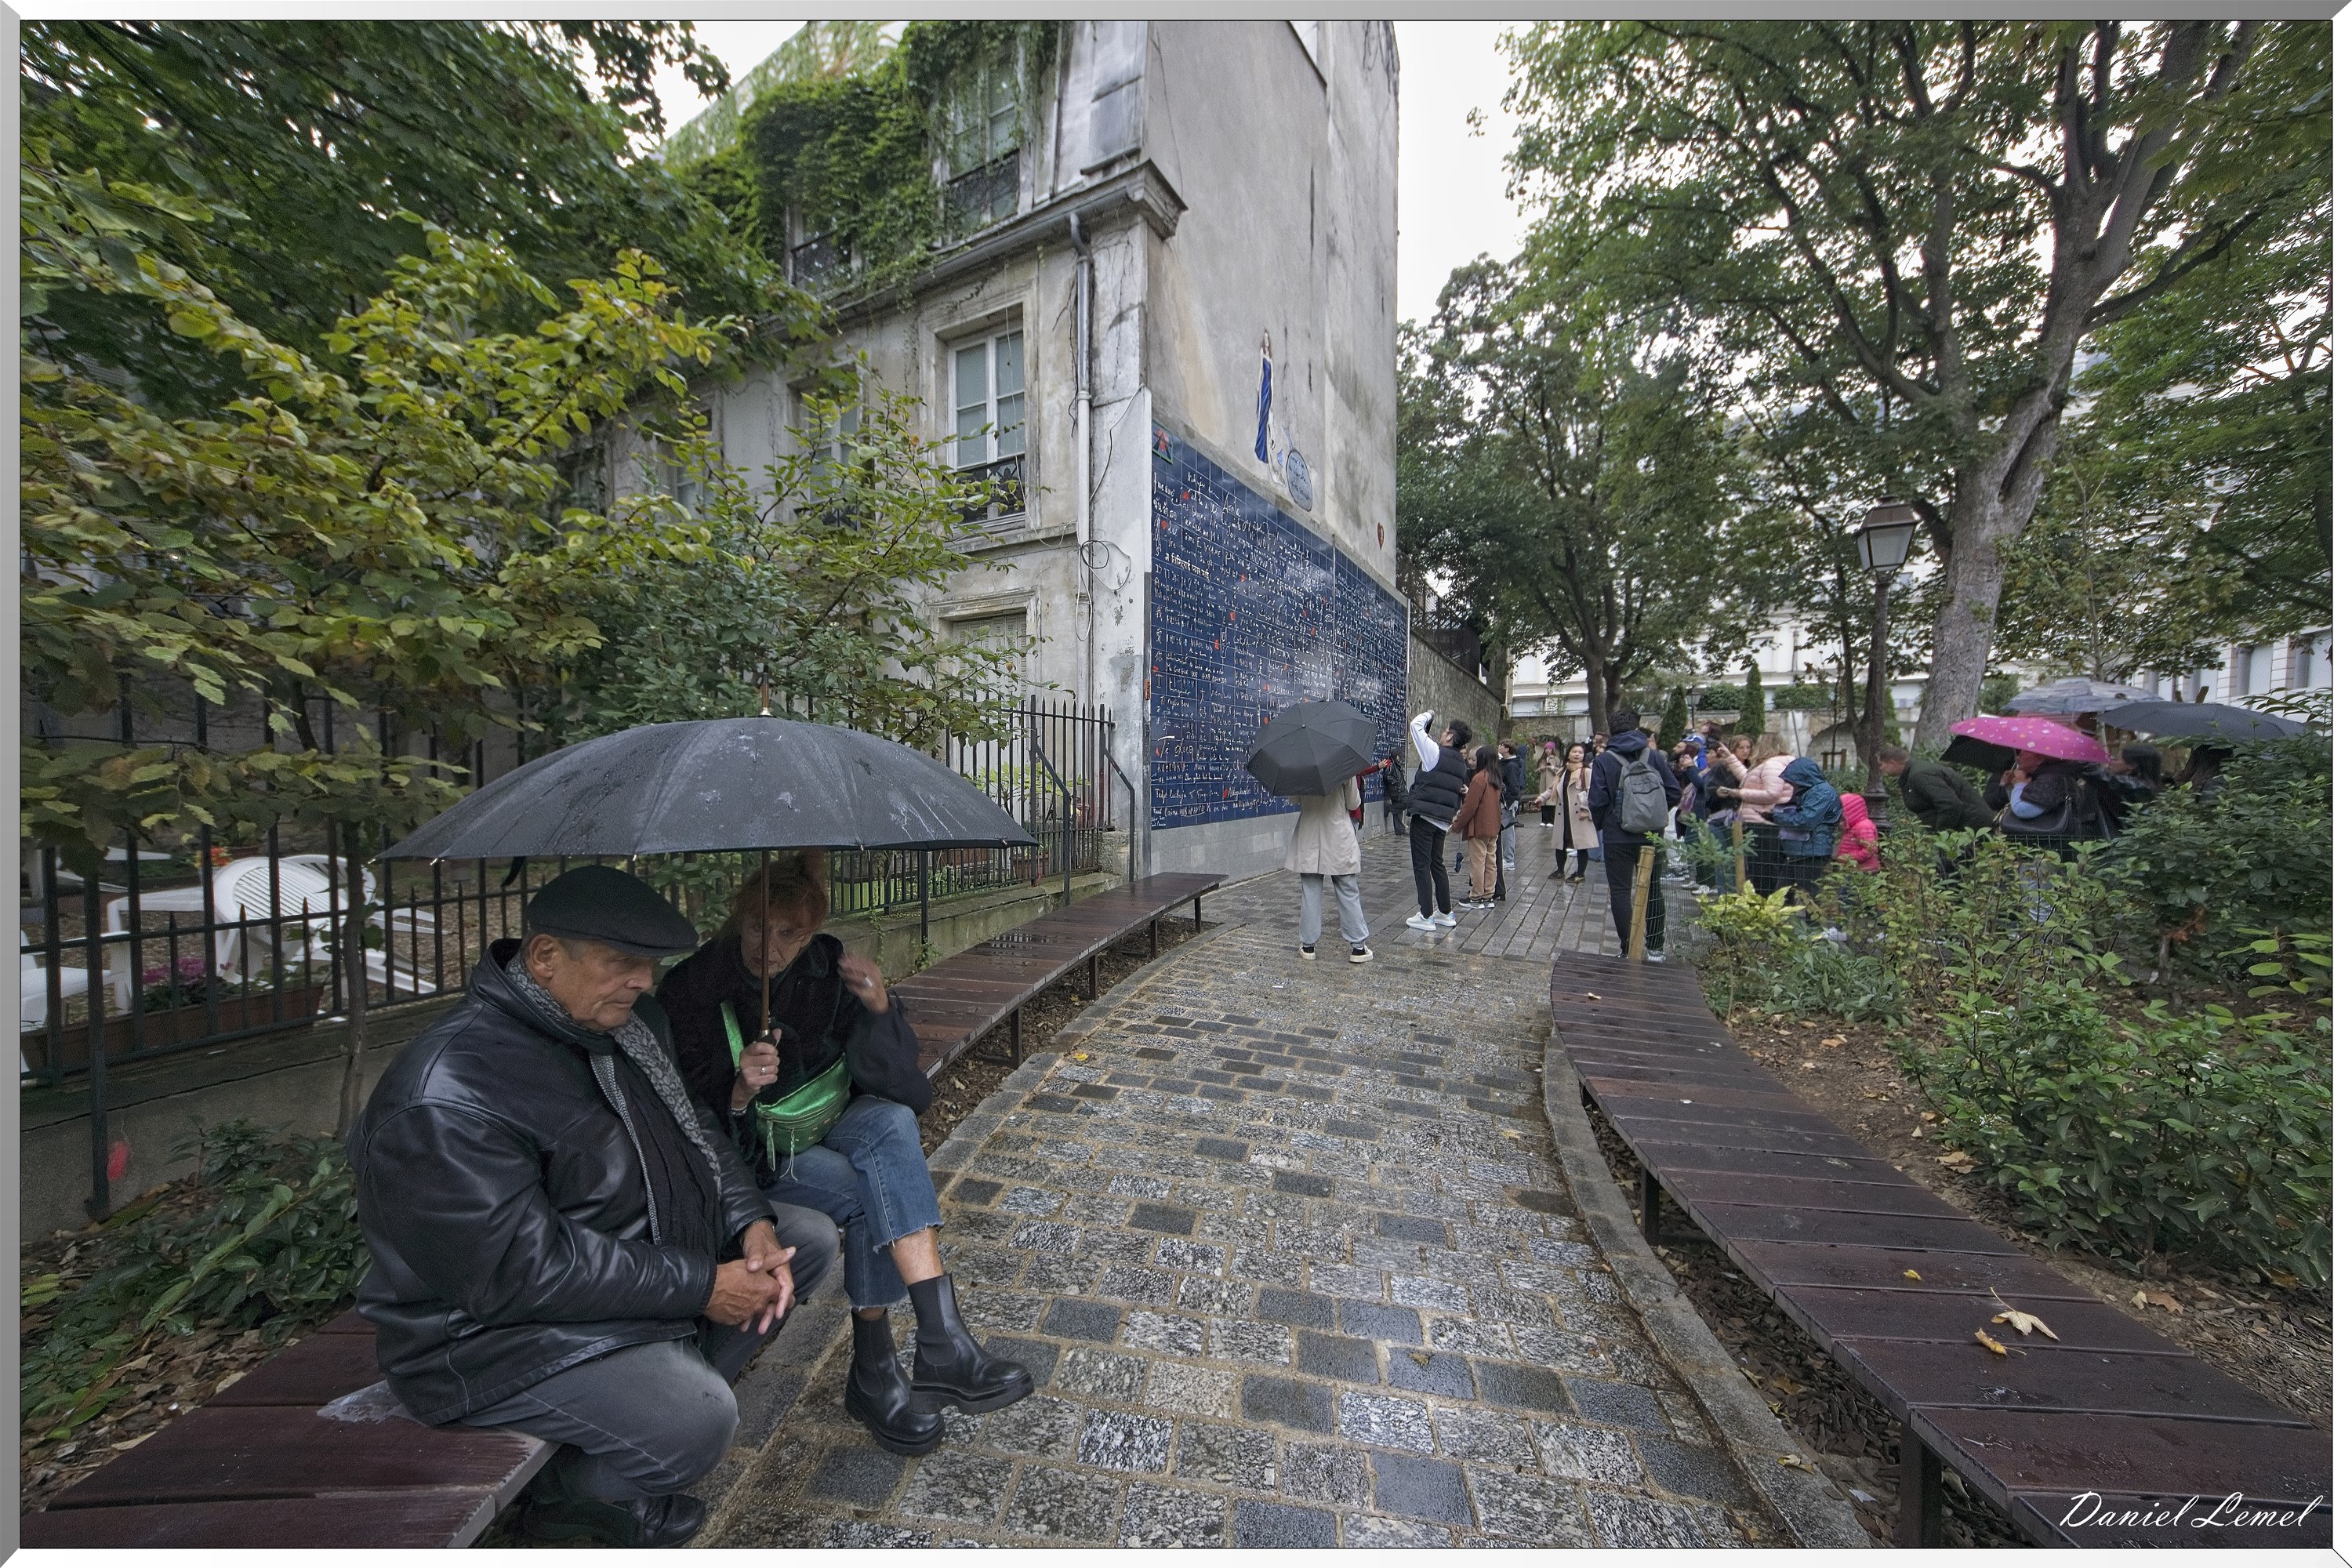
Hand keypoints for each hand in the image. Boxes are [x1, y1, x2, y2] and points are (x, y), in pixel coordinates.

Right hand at [704, 1255, 782, 1327]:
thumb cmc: (732, 1273)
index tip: (777, 1295)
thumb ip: (776, 1258)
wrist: (708, 1288)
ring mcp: (748, 1314)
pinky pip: (742, 1318)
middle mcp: (761, 1304)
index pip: (780, 1295)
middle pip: (767, 1305)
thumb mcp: (756, 1262)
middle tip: (756, 1297)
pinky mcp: (736, 1320)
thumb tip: (792, 1251)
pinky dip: (741, 1314)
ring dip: (751, 1310)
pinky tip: (735, 1306)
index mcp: (768, 1290)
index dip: (779, 1294)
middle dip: (765, 1303)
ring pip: (754, 1313)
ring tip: (743, 1302)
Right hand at [731, 1036, 781, 1110]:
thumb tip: (778, 1031)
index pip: (760, 1046)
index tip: (774, 1052)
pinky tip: (768, 1077)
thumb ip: (770, 1041)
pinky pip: (771, 1078)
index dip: (771, 1048)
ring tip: (769, 1070)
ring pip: (772, 1069)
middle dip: (775, 1060)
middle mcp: (744, 1062)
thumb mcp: (760, 1052)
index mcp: (746, 1052)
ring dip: (774, 1070)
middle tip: (773, 1062)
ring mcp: (747, 1073)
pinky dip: (773, 1077)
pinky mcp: (752, 1082)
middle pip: (769, 1059)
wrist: (745, 1083)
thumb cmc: (755, 1064)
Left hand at [738, 1219, 800, 1333]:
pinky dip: (751, 1310)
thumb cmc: (758, 1239)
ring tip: (749, 1329)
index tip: (778, 1313)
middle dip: (770, 1314)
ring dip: (760, 1316)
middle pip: (777, 1299)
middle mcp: (776, 1278)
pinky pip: (758, 1300)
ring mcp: (768, 1282)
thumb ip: (757, 1256)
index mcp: (782, 1269)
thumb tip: (755, 1266)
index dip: (783, 1301)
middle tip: (762, 1328)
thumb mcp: (757, 1246)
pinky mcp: (759, 1285)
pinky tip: (742, 1321)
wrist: (753, 1234)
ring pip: (767, 1302)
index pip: (786, 1287)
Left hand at [838, 952, 889, 1013]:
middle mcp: (876, 977)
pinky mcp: (871, 996)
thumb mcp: (867, 973)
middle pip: (865, 969)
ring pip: (863, 979)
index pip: (865, 962)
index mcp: (875, 970)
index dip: (854, 958)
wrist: (881, 1002)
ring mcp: (874, 987)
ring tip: (841, 973)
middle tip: (841, 963)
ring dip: (851, 975)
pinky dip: (854, 988)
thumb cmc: (871, 986)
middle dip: (852, 965)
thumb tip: (847, 954)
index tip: (843, 956)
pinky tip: (848, 985)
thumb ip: (857, 964)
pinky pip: (862, 991)